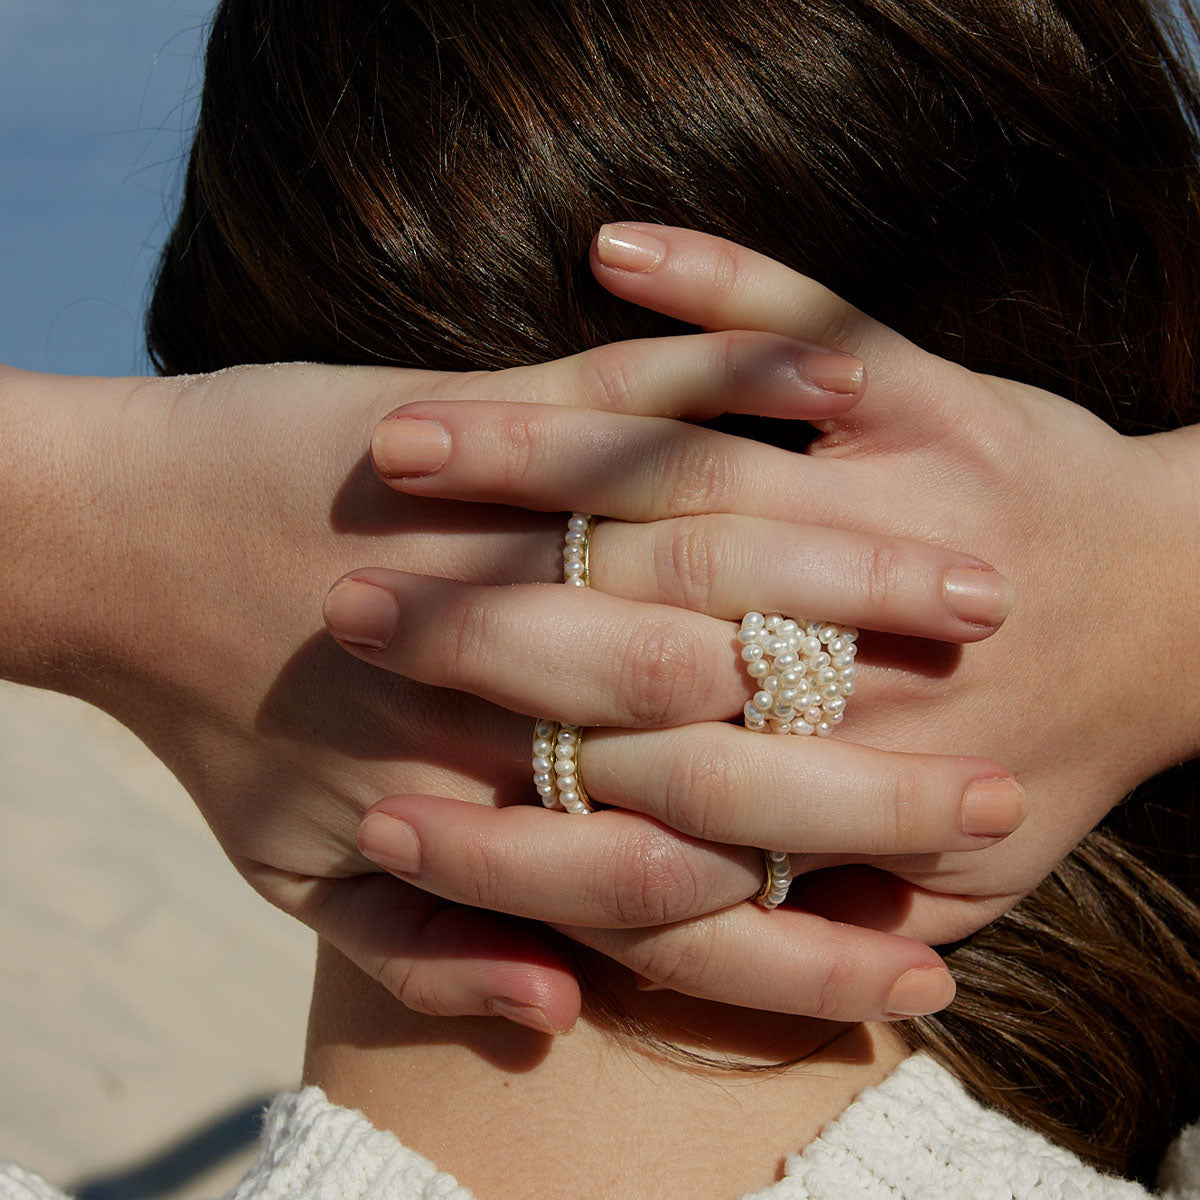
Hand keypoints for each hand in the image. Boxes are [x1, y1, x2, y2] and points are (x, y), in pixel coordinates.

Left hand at [0, 338, 1003, 1033]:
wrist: (106, 544)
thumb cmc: (205, 719)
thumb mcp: (295, 876)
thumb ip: (423, 959)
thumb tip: (560, 1020)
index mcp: (468, 798)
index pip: (674, 890)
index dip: (804, 941)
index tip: (925, 958)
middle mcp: (506, 678)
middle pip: (721, 736)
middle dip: (877, 780)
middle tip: (1001, 784)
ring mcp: (503, 531)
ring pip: (704, 561)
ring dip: (854, 582)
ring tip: (971, 603)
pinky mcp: (482, 411)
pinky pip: (630, 398)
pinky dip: (740, 384)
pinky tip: (846, 404)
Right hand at [346, 225, 1199, 988]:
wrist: (1183, 612)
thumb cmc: (1057, 754)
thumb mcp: (948, 904)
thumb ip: (789, 952)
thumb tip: (591, 997)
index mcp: (833, 770)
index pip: (628, 801)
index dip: (485, 814)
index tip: (368, 792)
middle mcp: (838, 639)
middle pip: (630, 634)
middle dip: (471, 620)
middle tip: (345, 608)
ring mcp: (885, 496)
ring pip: (692, 470)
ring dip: (531, 451)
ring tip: (408, 441)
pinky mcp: (926, 394)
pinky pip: (806, 322)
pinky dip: (723, 280)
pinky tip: (615, 250)